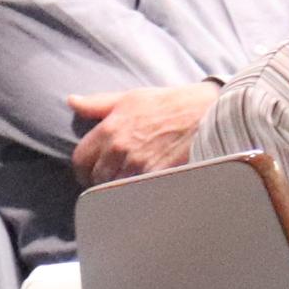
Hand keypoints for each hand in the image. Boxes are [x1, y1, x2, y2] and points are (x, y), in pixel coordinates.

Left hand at [68, 83, 214, 184]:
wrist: (215, 112)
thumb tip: (72, 101)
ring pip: (117, 188)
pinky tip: (150, 186)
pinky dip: (141, 192)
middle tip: (118, 176)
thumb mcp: (134, 96)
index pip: (81, 159)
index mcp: (110, 128)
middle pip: (97, 177)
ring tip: (137, 180)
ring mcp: (139, 164)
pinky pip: (138, 192)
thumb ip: (99, 103)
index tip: (92, 173)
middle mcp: (120, 148)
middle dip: (104, 178)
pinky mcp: (158, 177)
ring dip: (124, 186)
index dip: (84, 169)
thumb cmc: (176, 102)